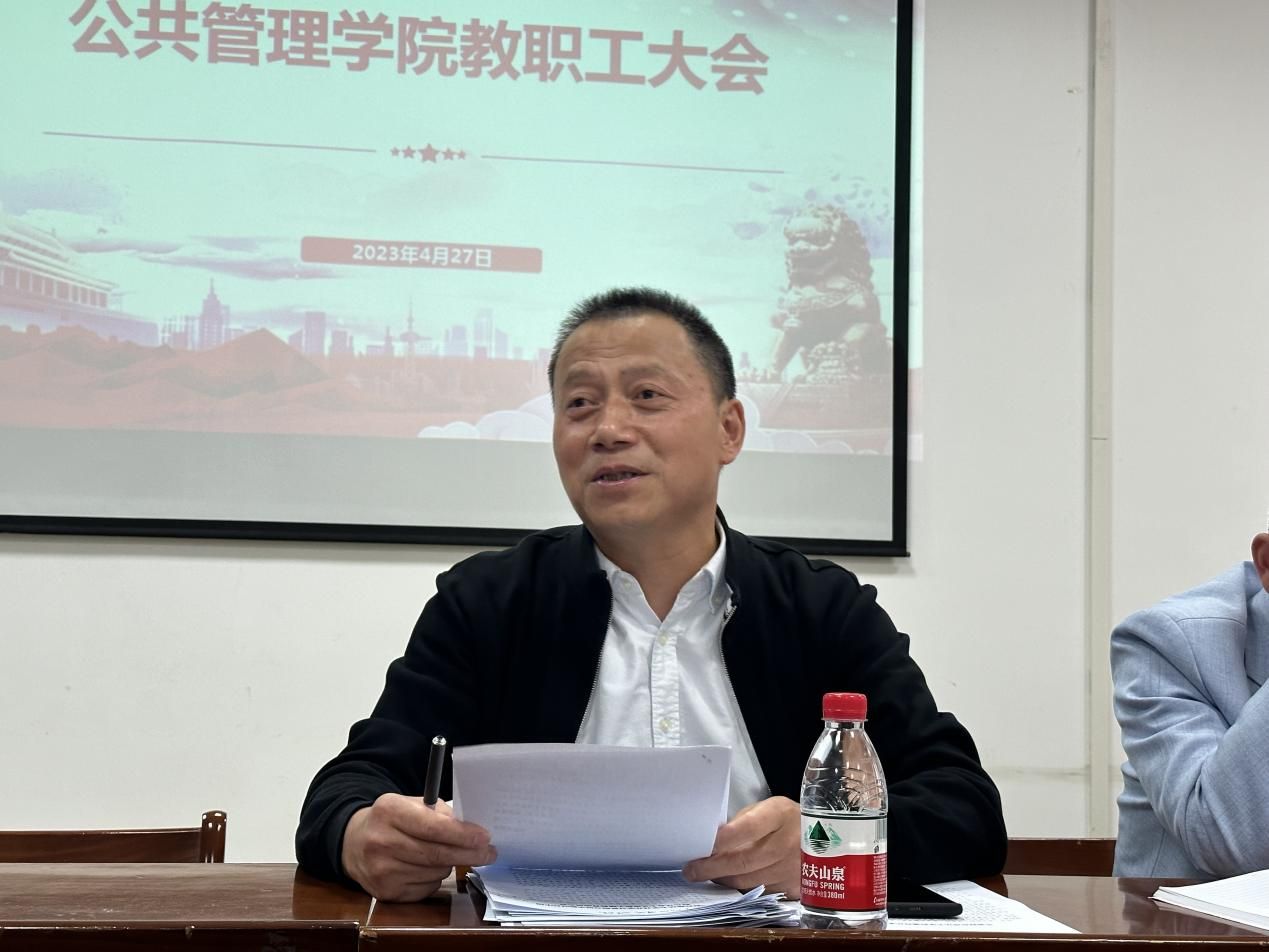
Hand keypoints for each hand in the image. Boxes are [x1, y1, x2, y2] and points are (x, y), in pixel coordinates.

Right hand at [341, 793, 495, 900]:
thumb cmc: (391, 820)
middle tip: (488, 853)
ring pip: (434, 872)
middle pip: (436, 854)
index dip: (462, 834)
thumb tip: (471, 831)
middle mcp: (381, 842)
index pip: (432, 827)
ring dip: (450, 864)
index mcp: (389, 812)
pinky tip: (430, 867)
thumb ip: (438, 813)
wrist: (352, 842)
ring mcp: (381, 871)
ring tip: (451, 854)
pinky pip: (426, 888)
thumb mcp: (409, 803)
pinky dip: (435, 878)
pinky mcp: (384, 892)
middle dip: (468, 854)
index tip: (484, 837)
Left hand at [681, 796, 800, 897]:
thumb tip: (714, 840)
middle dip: (713, 867)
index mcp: (780, 815)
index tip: (702, 846)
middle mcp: (788, 843)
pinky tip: (731, 881)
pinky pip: (760, 892)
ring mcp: (793, 870)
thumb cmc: (790, 820)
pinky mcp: (795, 889)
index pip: (747, 828)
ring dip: (724, 880)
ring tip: (708, 875)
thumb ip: (742, 821)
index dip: (722, 839)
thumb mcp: (769, 809)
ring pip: (748, 881)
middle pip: (743, 861)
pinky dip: (742, 888)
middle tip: (692, 870)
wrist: (832, 839)